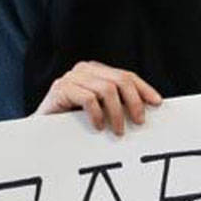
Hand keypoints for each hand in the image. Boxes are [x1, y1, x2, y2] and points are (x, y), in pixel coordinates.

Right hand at [37, 61, 160, 134]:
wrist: (42, 130)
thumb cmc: (74, 120)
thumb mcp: (101, 109)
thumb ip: (118, 103)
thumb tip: (148, 108)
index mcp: (97, 71)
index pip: (127, 76)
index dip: (144, 88)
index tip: (157, 103)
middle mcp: (85, 69)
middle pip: (120, 80)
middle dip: (134, 102)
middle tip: (138, 122)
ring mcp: (71, 77)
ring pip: (107, 89)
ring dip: (116, 113)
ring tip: (117, 130)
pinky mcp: (60, 88)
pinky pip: (88, 98)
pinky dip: (97, 114)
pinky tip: (98, 126)